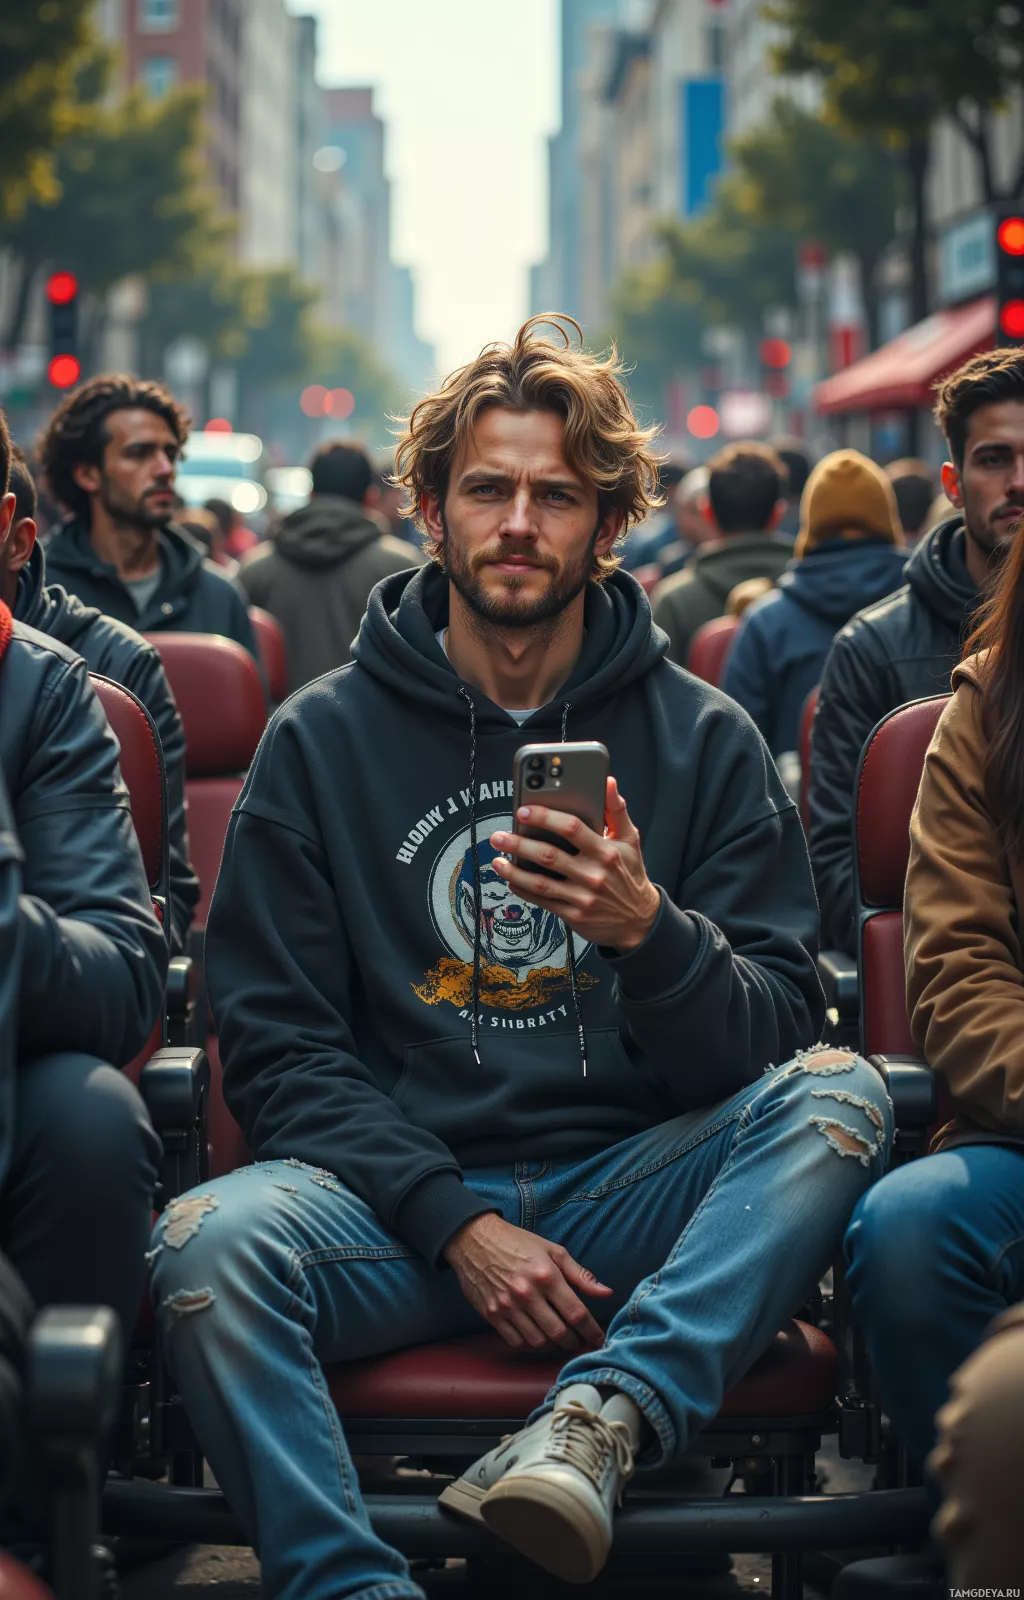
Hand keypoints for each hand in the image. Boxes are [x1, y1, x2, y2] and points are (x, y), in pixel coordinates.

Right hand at [443, 1212, 611, 1351]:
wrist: (474, 1239)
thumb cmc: (518, 1243)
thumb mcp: (553, 1251)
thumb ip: (580, 1275)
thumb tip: (607, 1293)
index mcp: (547, 1275)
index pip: (576, 1313)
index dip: (592, 1331)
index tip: (599, 1339)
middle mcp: (528, 1293)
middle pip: (559, 1333)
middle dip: (574, 1342)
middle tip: (579, 1340)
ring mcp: (508, 1306)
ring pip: (539, 1341)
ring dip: (553, 1345)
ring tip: (559, 1337)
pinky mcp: (492, 1314)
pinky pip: (516, 1341)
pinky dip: (530, 1343)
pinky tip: (536, 1334)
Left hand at [489, 776, 659, 952]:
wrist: (639, 920)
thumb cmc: (630, 874)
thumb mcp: (630, 840)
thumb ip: (617, 810)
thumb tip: (609, 782)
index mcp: (606, 851)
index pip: (572, 828)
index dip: (545, 817)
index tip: (524, 811)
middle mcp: (593, 874)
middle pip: (549, 855)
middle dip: (519, 844)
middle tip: (499, 836)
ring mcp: (582, 897)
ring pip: (541, 882)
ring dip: (515, 870)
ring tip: (496, 860)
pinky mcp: (574, 915)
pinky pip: (543, 901)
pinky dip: (523, 890)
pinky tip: (511, 879)